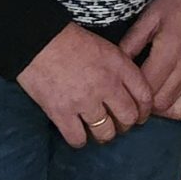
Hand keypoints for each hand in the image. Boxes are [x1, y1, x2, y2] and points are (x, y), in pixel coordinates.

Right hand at [17, 24, 155, 148]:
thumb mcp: (104, 46)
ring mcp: (84, 101)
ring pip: (105, 132)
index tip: (139, 116)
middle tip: (117, 124)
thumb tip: (127, 90)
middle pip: (128, 118)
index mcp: (118, 66)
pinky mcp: (61, 112)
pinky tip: (77, 134)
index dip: (144, 111)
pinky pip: (78, 139)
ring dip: (103, 135)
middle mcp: (106, 85)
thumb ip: (119, 68)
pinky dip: (79, 140)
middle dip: (125, 125)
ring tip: (97, 131)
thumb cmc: (67, 39)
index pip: (144, 96)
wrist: (35, 39)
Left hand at [121, 0, 180, 120]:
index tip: (127, 90)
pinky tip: (174, 95)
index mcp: (170, 50)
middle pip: (162, 104)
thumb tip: (116, 64)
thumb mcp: (149, 17)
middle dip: (146, 105)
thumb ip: (131, 43)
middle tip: (138, 96)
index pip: (147, 89)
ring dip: (165, 109)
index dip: (133, 94)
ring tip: (156, 98)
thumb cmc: (179, 3)